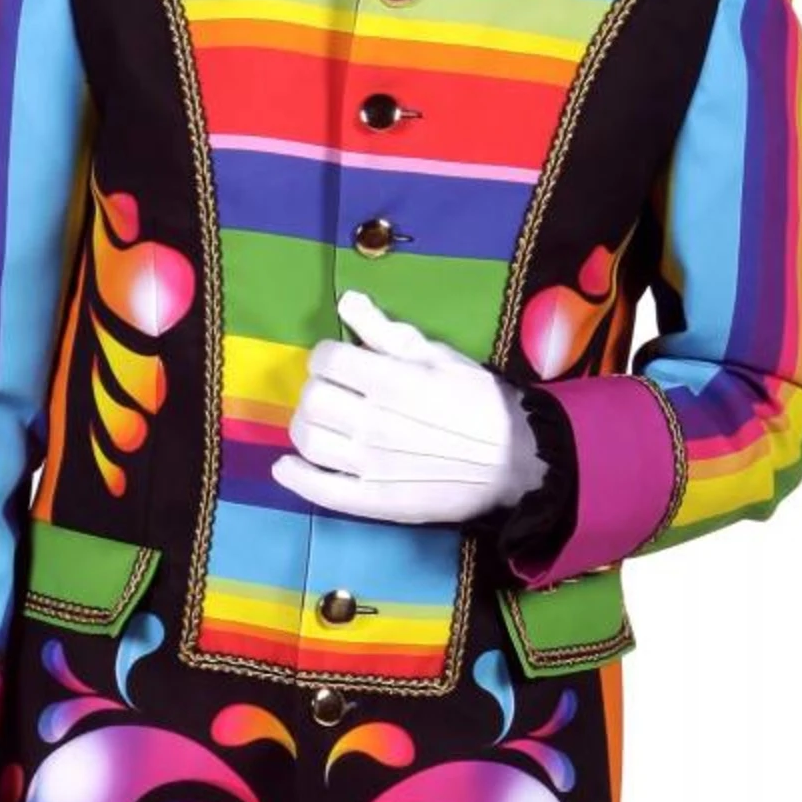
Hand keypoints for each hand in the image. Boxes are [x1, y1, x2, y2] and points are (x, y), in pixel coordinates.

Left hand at [270, 290, 546, 524]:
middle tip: (332, 391)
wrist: (515, 459)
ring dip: (304, 426)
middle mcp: (373, 421)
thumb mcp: (438, 355)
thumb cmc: (478, 400)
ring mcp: (370, 463)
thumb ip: (387, 331)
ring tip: (318, 423)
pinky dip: (295, 477)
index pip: (327, 359)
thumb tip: (347, 301)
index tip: (338, 360)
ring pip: (309, 440)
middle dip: (316, 388)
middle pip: (313, 398)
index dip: (327, 355)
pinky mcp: (373, 500)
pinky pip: (321, 490)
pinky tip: (286, 467)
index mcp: (390, 379)